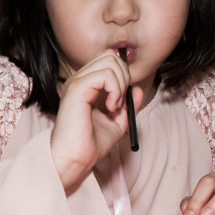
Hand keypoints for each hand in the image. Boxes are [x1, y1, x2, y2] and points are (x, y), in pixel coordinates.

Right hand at [50, 49, 140, 192]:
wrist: (76, 159)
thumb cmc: (90, 144)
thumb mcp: (117, 122)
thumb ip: (128, 105)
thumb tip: (137, 89)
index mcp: (85, 85)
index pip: (108, 61)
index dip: (123, 76)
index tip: (122, 101)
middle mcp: (79, 80)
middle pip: (109, 55)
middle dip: (124, 75)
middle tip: (121, 101)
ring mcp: (76, 82)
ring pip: (109, 61)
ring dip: (121, 83)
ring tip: (115, 106)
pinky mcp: (77, 88)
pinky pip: (105, 75)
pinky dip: (116, 89)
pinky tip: (111, 107)